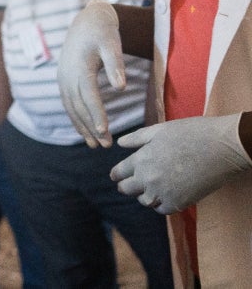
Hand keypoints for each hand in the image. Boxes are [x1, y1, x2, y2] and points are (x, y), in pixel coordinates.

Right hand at [58, 0, 125, 147]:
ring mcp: (63, 79)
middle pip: (79, 107)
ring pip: (71, 108)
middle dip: (91, 128)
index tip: (104, 132)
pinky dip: (76, 119)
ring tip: (94, 145)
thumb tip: (121, 88)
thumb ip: (116, 64)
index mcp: (80, 68)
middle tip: (105, 146)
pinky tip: (85, 131)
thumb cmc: (103, 31)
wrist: (86, 21)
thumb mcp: (111, 43)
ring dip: (82, 127)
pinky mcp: (64, 81)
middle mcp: (68, 76)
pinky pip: (68, 104)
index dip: (96, 115)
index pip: (88, 96)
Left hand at [112, 114, 251, 213]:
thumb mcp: (160, 130)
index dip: (117, 174)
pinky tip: (164, 197)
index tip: (117, 176)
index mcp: (141, 159)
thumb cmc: (192, 133)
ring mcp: (163, 192)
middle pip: (127, 189)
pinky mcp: (179, 202)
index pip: (119, 172)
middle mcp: (148, 178)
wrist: (222, 146)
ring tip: (149, 190)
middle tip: (129, 185)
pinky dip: (161, 205)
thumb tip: (120, 144)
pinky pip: (162, 209)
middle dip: (126, 186)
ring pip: (144, 200)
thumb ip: (137, 138)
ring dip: (144, 195)